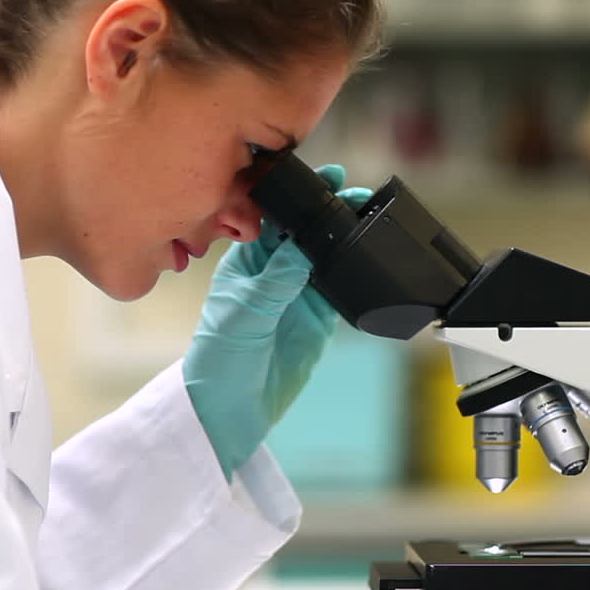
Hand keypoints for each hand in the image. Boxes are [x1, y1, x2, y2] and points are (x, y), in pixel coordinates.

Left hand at [182, 164, 371, 480]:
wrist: (230, 410)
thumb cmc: (218, 359)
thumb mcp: (245, 313)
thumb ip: (276, 280)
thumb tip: (303, 246)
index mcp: (245, 262)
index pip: (275, 218)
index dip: (299, 197)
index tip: (326, 179)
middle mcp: (271, 273)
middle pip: (305, 232)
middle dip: (330, 211)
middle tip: (358, 195)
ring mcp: (295, 295)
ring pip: (325, 255)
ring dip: (345, 237)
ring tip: (371, 215)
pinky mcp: (315, 318)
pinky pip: (338, 287)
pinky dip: (353, 271)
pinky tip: (369, 255)